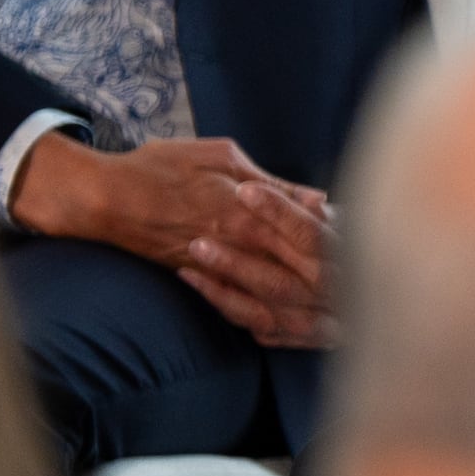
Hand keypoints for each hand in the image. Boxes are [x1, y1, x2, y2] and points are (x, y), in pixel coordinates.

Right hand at [11, 136, 338, 349]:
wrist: (103, 200)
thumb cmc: (160, 167)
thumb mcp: (221, 157)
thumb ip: (273, 182)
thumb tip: (319, 199)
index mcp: (250, 210)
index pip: (311, 235)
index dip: (345, 244)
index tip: (370, 244)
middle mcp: (238, 246)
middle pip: (303, 274)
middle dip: (340, 282)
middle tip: (371, 284)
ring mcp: (220, 268)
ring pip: (279, 299)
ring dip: (313, 305)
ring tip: (345, 307)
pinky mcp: (202, 282)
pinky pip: (245, 311)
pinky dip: (276, 318)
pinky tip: (300, 319)